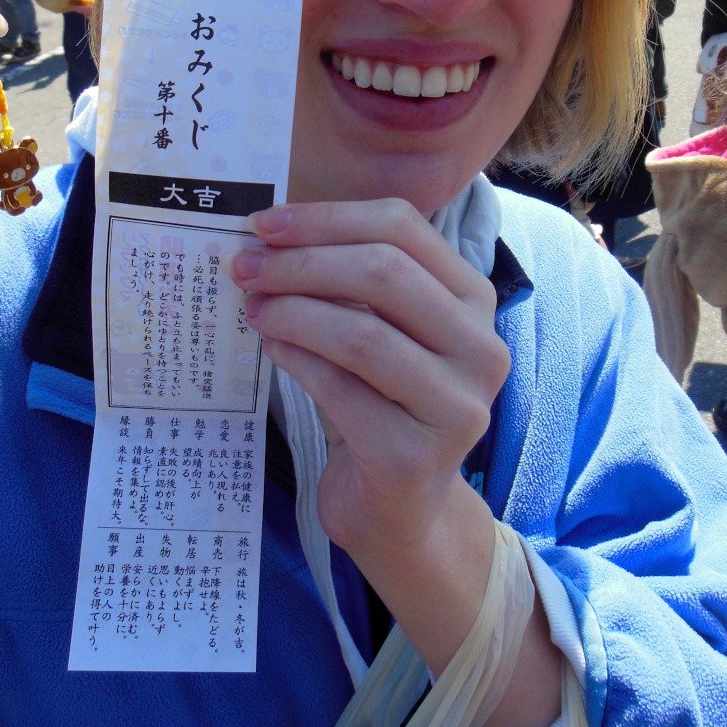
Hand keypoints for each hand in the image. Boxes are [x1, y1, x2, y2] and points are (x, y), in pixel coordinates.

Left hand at [231, 197, 510, 559]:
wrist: (398, 508)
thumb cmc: (380, 400)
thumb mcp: (380, 327)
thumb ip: (347, 278)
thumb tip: (269, 235)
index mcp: (475, 299)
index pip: (403, 227)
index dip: (326, 218)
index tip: (263, 225)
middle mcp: (481, 349)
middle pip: (384, 272)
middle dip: (302, 262)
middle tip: (245, 268)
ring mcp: (455, 407)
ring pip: (362, 332)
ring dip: (292, 311)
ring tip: (252, 308)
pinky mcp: (413, 458)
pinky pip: (341, 390)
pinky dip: (296, 360)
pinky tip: (270, 347)